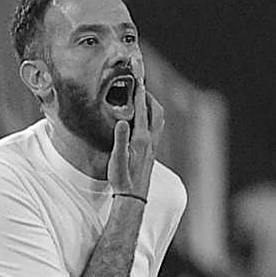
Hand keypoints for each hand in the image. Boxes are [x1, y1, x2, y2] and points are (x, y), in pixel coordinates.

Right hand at [107, 78, 164, 200]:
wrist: (133, 197)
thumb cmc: (122, 179)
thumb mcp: (117, 159)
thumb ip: (120, 139)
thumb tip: (122, 121)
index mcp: (141, 139)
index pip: (142, 111)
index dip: (139, 93)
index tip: (138, 78)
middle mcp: (150, 141)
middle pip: (156, 112)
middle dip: (149, 96)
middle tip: (140, 85)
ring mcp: (153, 146)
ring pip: (158, 120)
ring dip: (152, 106)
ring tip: (142, 98)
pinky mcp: (151, 152)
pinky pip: (156, 128)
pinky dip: (151, 117)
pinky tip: (143, 119)